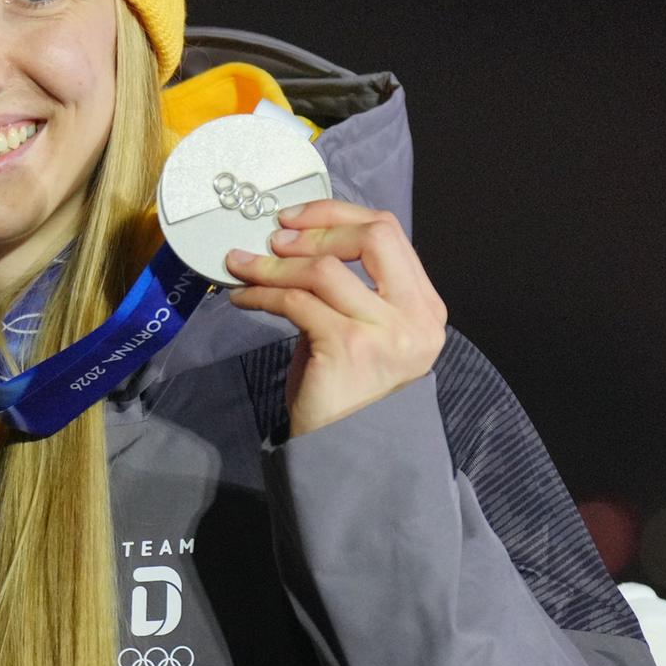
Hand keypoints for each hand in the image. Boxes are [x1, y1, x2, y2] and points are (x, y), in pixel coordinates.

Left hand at [225, 199, 446, 437]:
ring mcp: (386, 333)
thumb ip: (349, 286)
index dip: (337, 216)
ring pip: (324, 269)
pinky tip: (243, 296)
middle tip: (273, 239)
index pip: (389, 233)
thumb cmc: (345, 387)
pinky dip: (262, 293)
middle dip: (315, 230)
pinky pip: (296, 302)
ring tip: (242, 266)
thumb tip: (294, 239)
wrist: (344, 450)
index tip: (295, 217)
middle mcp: (415, 317)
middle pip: (371, 238)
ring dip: (273, 264)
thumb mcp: (361, 329)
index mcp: (423, 306)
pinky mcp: (349, 348)